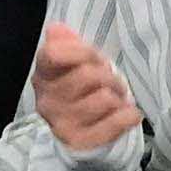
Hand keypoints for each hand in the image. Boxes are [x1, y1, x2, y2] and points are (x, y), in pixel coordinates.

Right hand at [28, 20, 138, 153]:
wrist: (82, 134)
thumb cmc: (81, 92)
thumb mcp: (74, 64)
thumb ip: (66, 44)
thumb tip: (56, 28)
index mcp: (42, 76)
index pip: (54, 53)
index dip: (82, 51)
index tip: (94, 58)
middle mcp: (47, 101)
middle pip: (87, 74)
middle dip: (108, 75)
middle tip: (112, 83)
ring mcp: (62, 123)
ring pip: (105, 98)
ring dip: (119, 97)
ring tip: (116, 100)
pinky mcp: (81, 142)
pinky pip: (116, 122)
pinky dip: (128, 116)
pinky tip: (126, 114)